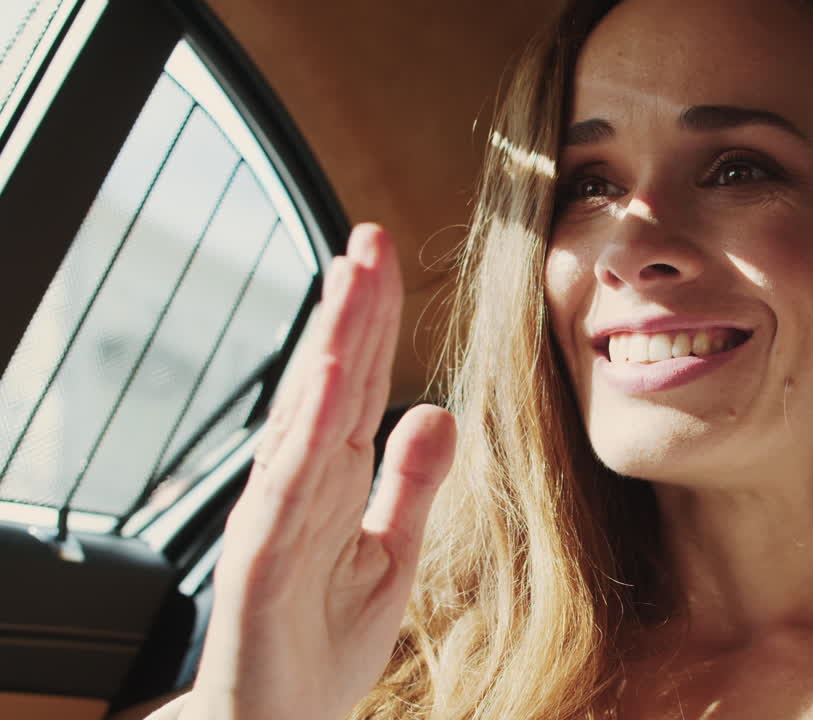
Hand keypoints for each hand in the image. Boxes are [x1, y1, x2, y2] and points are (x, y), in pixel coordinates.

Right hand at [182, 224, 455, 718]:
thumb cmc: (324, 643)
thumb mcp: (390, 555)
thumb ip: (410, 484)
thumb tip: (438, 410)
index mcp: (333, 480)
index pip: (358, 386)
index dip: (372, 322)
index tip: (384, 258)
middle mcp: (301, 486)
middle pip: (331, 384)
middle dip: (353, 309)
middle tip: (370, 237)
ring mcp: (278, 519)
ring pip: (307, 418)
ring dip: (329, 346)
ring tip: (349, 281)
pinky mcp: (264, 562)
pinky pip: (289, 487)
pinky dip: (307, 430)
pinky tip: (325, 379)